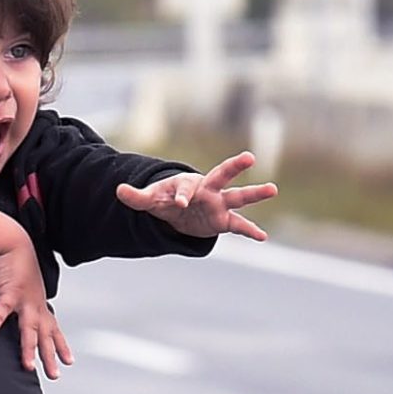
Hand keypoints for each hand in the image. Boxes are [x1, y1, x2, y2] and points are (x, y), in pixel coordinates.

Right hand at [0, 247, 72, 379]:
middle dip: (49, 355)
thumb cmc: (16, 269)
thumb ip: (22, 307)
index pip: (54, 330)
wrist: (12, 244)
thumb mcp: (23, 291)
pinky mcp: (10, 290)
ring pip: (29, 327)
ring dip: (29, 346)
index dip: (61, 345)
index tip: (69, 361)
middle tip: (54, 375)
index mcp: (39, 307)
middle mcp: (35, 306)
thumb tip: (19, 319)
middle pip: (44, 335)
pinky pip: (3, 307)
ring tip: (28, 365)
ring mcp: (24, 299)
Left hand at [116, 150, 278, 240]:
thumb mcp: (150, 199)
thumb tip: (119, 190)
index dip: (182, 195)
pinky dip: (250, 230)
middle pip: (222, 175)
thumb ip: (136, 197)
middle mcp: (207, 189)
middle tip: (249, 157)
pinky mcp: (223, 220)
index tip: (179, 203)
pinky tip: (263, 237)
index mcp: (188, 182)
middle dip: (234, 167)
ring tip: (273, 188)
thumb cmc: (166, 198)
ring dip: (255, 193)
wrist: (179, 210)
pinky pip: (238, 225)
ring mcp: (218, 204)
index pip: (186, 188)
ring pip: (238, 197)